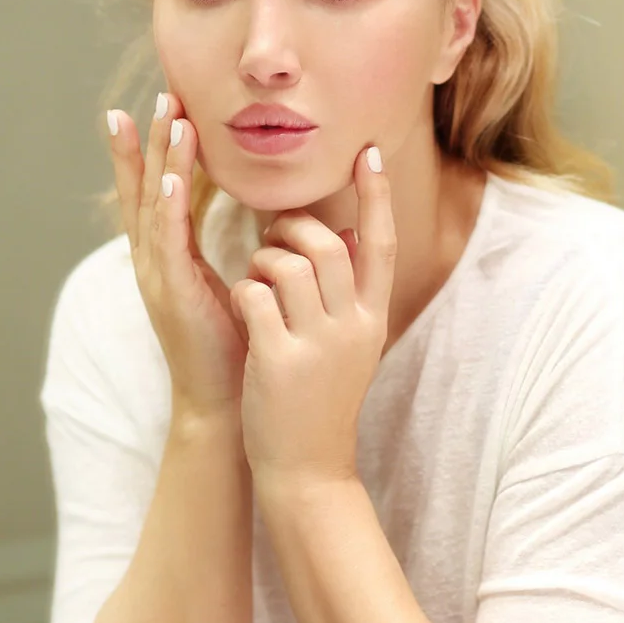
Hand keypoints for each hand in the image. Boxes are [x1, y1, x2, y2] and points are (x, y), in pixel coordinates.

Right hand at [109, 94, 246, 420]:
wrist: (227, 404)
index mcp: (170, 258)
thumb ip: (252, 250)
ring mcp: (157, 276)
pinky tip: (171, 174)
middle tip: (160, 93)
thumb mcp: (245, 286)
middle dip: (152, 138)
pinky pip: (165, 241)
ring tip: (167, 115)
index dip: (157, 149)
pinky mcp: (170, 294)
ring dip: (160, 156)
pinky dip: (166, 205)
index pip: (159, 192)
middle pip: (146, 187)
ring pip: (153, 204)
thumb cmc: (239, 346)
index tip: (163, 105)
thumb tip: (284, 214)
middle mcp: (154, 261)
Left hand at [234, 145, 394, 491]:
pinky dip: (241, 291)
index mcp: (372, 318)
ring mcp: (317, 344)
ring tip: (254, 280)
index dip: (377, 195)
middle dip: (292, 227)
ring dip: (260, 260)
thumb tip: (351, 233)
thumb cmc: (319, 399)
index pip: (382, 243)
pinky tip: (241, 309)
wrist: (307, 471)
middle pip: (328, 243)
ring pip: (285, 263)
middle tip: (272, 237)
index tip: (370, 151)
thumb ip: (350, 291)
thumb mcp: (350, 345)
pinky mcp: (278, 360)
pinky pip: (253, 295)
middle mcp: (352, 326)